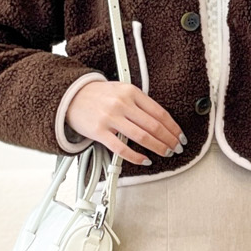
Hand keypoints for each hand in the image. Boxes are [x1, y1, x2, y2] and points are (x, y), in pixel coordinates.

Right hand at [66, 79, 185, 164]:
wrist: (70, 96)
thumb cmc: (97, 95)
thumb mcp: (121, 90)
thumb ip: (139, 102)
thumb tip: (160, 120)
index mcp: (131, 92)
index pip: (159, 112)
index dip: (173, 127)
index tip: (180, 136)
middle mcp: (122, 104)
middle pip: (154, 126)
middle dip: (169, 139)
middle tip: (176, 147)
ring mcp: (110, 118)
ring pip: (142, 137)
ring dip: (158, 147)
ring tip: (165, 153)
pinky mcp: (99, 132)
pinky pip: (121, 148)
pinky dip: (136, 156)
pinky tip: (144, 160)